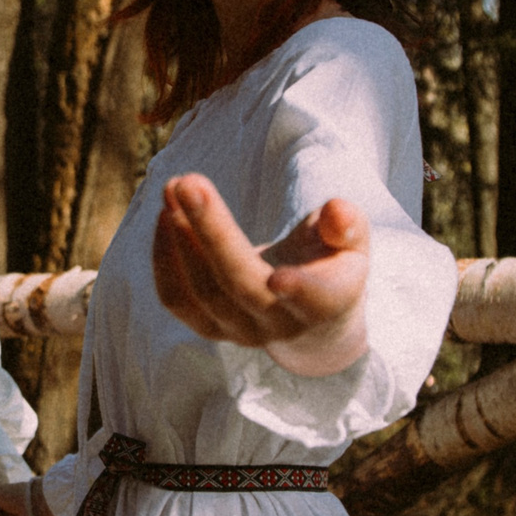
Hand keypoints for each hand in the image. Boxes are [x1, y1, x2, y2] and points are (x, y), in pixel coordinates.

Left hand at [151, 175, 370, 377]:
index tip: (280, 277)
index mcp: (327, 303)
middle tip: (189, 183)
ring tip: (174, 188)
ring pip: (202, 293)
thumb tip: (337, 212)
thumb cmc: (330, 264)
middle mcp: (281, 325)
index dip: (301, 290)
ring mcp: (242, 333)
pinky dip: (164, 258)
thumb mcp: (351, 242)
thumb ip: (348, 226)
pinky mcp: (210, 329)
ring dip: (181, 236)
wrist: (308, 320)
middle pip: (240, 285)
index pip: (316, 301)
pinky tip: (166, 214)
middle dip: (212, 231)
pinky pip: (177, 300)